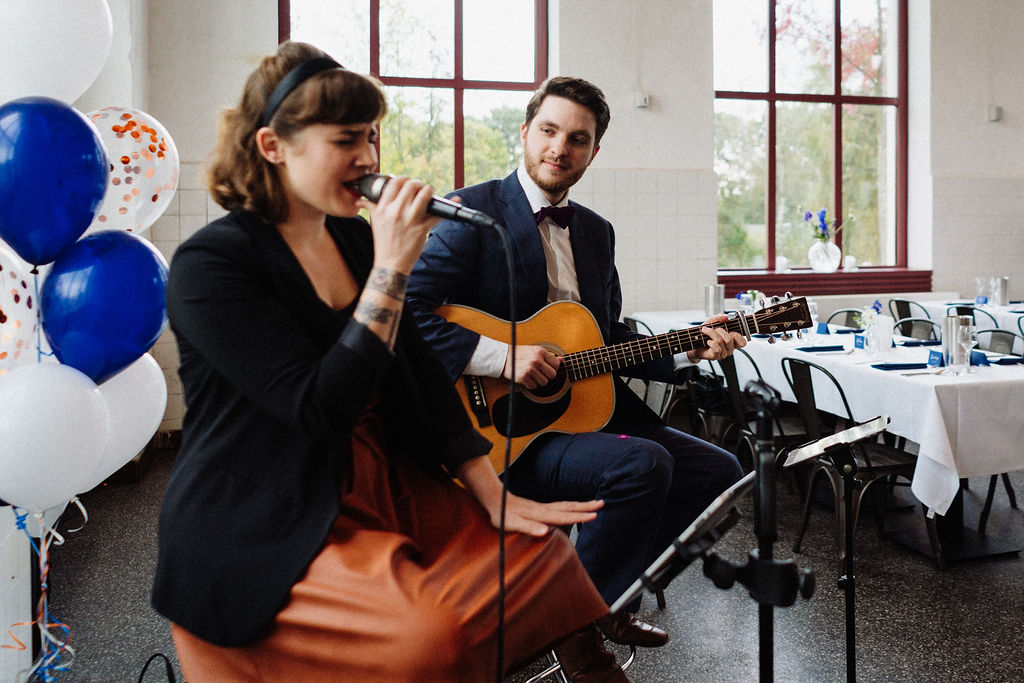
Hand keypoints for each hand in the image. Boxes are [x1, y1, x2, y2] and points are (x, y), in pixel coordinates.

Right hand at [359, 175, 441, 272]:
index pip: (395, 183)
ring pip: (424, 195)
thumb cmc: (384, 243)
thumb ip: (371, 207)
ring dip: (429, 190)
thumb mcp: (374, 223)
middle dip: (418, 184)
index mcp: (383, 208)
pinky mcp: (422, 229)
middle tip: (421, 188)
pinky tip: (455, 200)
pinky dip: (449, 206)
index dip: (404, 179)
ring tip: (430, 193)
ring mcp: (409, 220)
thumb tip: (361, 200)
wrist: (391, 264)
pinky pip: (437, 214)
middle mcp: (395, 212)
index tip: (408, 182)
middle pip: (411, 185)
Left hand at [486, 494, 603, 536]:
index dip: (579, 516)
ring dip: (580, 505)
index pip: (564, 516)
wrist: (495, 499)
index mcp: (541, 514)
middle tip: (602, 503)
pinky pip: (560, 507)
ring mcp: (543, 508)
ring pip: (566, 505)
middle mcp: (544, 509)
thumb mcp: (513, 524)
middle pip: (569, 507)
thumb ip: (530, 527)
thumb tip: (546, 531)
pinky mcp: (540, 508)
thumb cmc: (503, 514)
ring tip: (594, 503)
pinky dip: (571, 507)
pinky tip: (573, 509)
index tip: (594, 515)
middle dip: (586, 506)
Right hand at [503, 344, 560, 388]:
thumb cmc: (520, 354)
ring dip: (539, 381)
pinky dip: (531, 384)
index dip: (553, 368)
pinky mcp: (523, 377)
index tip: (547, 368)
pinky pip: (534, 386)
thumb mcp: (535, 350)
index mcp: (540, 351)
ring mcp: (530, 369)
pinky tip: (527, 378)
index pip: (556, 364)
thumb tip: (562, 360)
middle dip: (547, 376)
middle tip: (541, 373)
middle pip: (552, 375)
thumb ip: (548, 356)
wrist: (503, 357)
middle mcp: (536, 360)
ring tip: (533, 375)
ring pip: (544, 382)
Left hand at [686, 314, 746, 361]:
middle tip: (714, 329)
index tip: (729, 330)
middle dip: (720, 330)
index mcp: (732, 342)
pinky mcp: (715, 356)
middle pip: (730, 339)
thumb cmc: (704, 334)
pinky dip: (711, 342)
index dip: (737, 335)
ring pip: (721, 341)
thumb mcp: (711, 323)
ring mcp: (723, 354)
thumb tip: (726, 317)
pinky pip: (717, 348)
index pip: (743, 342)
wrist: (693, 343)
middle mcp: (729, 349)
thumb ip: (719, 318)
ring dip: (712, 333)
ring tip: (706, 331)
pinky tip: (707, 341)